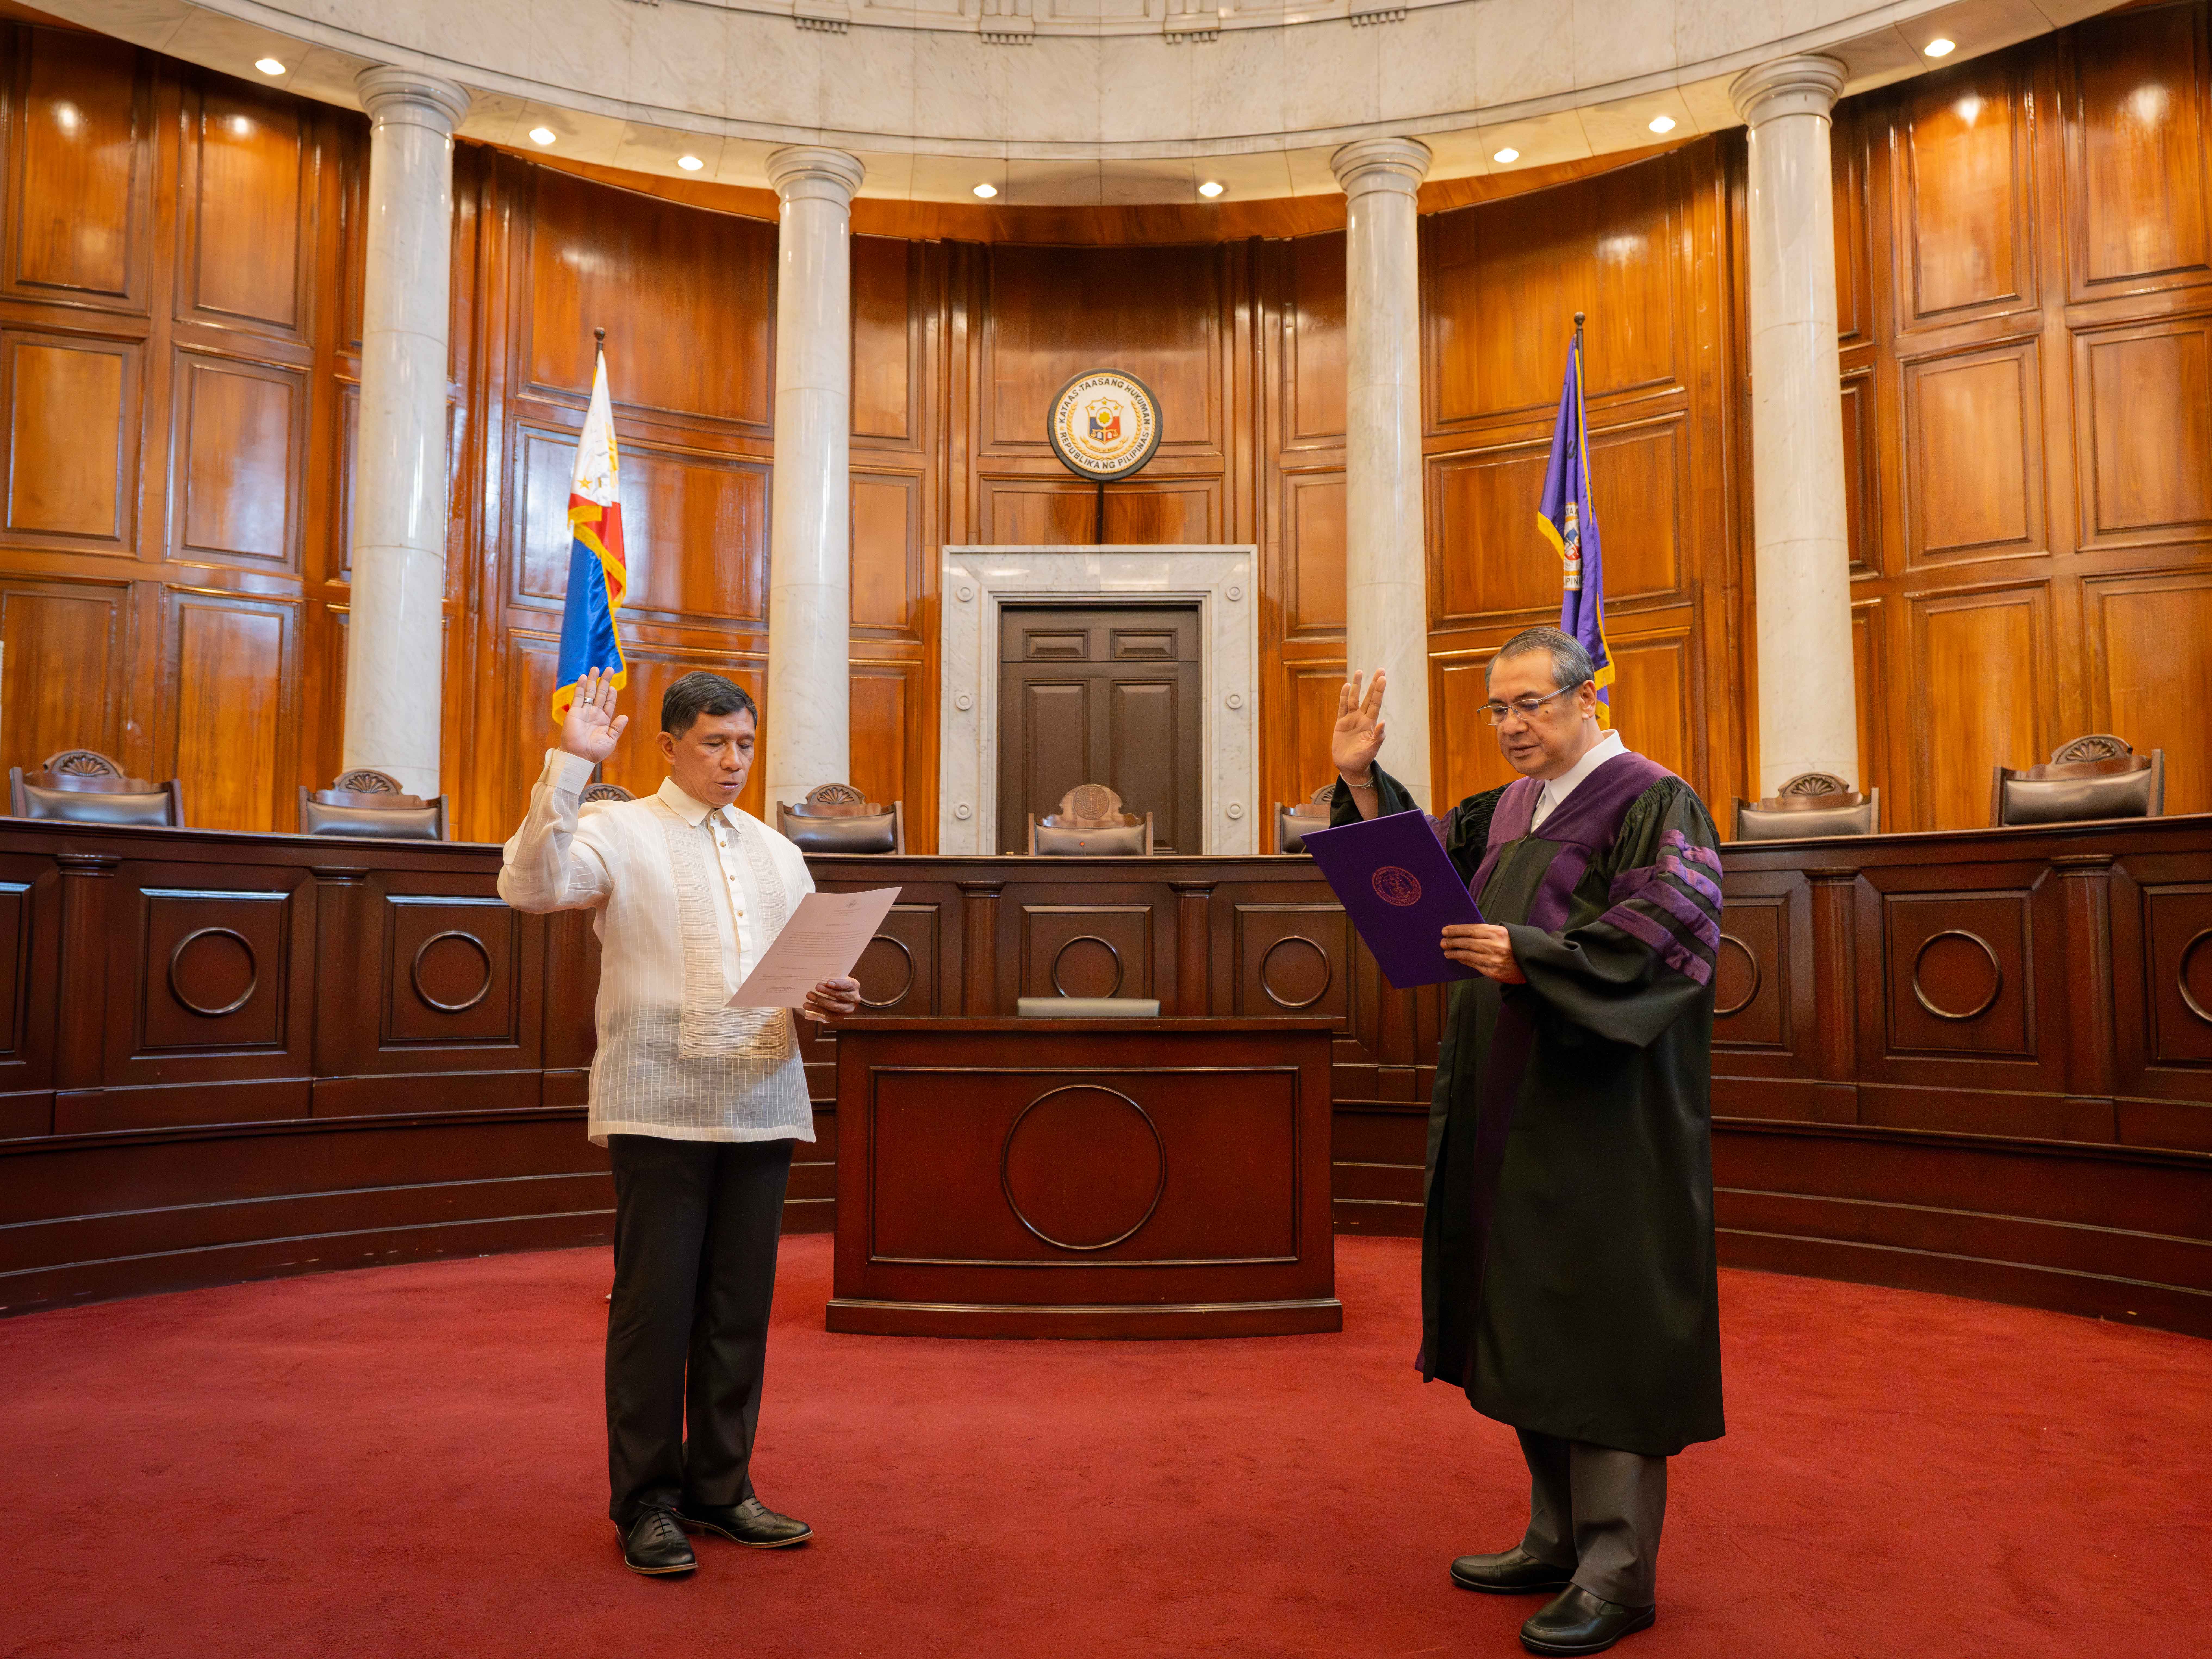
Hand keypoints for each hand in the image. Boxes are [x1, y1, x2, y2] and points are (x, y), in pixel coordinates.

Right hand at [559, 667, 628, 764]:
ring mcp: (584, 712)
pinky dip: (580, 687)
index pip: (609, 703)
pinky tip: (583, 677)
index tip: (614, 686)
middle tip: (609, 669)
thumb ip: (617, 728)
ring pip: (589, 692)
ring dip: (592, 680)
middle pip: (600, 694)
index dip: (612, 694)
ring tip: (596, 668)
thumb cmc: (595, 751)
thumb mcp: (610, 739)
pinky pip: (578, 697)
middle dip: (604, 681)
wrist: (580, 756)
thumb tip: (625, 716)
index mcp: (604, 721)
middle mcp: (594, 714)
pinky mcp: (575, 711)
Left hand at [802, 976, 860, 1023]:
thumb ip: (832, 978)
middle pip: (841, 996)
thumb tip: (818, 979)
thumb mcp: (837, 978)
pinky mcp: (840, 1017)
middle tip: (816, 987)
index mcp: (854, 986)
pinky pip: (829, 1016)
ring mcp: (848, 1009)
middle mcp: (854, 999)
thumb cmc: (836, 985)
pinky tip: (809, 1009)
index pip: (848, 984)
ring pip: (834, 1008)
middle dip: (827, 992)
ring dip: (820, 1004)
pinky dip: (818, 1012)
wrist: (839, 996)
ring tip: (808, 999)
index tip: (828, 982)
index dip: (838, 984)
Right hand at [1331, 669, 1386, 783]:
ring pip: (1354, 698)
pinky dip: (1343, 697)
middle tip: (1380, 669)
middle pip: (1368, 697)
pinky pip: (1342, 707)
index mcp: (1370, 723)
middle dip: (1373, 684)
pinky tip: (1346, 686)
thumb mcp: (1372, 749)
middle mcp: (1361, 718)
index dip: (1379, 691)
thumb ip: (1378, 736)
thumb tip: (1383, 722)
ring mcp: (1351, 719)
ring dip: (1357, 686)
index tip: (1383, 678)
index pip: (1376, 703)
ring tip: (1360, 671)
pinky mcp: (1340, 723)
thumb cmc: (1362, 759)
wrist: (1349, 767)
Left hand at [1442, 923, 1524, 983]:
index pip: (1471, 930)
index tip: (1445, 930)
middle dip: (1452, 941)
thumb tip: (1465, 932)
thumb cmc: (1515, 945)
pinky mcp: (1494, 972)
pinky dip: (1464, 961)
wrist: (1531, 963)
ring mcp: (1494, 960)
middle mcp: (1495, 945)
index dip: (1456, 930)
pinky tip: (1458, 959)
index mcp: (1498, 932)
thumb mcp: (1505, 933)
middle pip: (1467, 942)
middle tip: (1442, 941)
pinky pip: (1474, 965)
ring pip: (1468, 955)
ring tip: (1446, 951)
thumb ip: (1488, 932)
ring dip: (1455, 953)